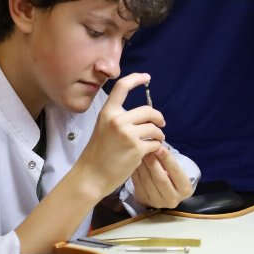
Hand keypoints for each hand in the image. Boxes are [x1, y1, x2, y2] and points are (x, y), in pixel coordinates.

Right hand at [78, 73, 164, 198]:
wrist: (92, 176)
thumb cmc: (97, 155)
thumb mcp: (103, 129)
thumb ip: (119, 119)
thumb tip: (143, 116)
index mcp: (107, 113)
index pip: (122, 87)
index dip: (136, 79)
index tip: (146, 77)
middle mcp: (117, 120)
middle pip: (148, 110)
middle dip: (158, 118)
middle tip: (161, 124)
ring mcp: (127, 134)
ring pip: (155, 128)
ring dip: (159, 135)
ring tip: (156, 140)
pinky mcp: (137, 149)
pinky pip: (156, 143)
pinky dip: (156, 148)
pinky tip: (150, 152)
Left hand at [132, 146, 193, 208]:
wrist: (164, 194)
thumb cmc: (172, 177)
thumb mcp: (175, 171)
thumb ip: (169, 162)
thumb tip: (157, 147)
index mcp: (185, 190)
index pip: (176, 172)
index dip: (167, 159)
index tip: (160, 147)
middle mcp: (172, 199)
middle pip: (160, 178)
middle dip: (153, 162)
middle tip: (147, 149)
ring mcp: (157, 202)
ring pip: (147, 181)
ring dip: (142, 165)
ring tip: (139, 153)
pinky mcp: (144, 201)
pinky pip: (137, 184)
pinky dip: (135, 171)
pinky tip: (134, 162)